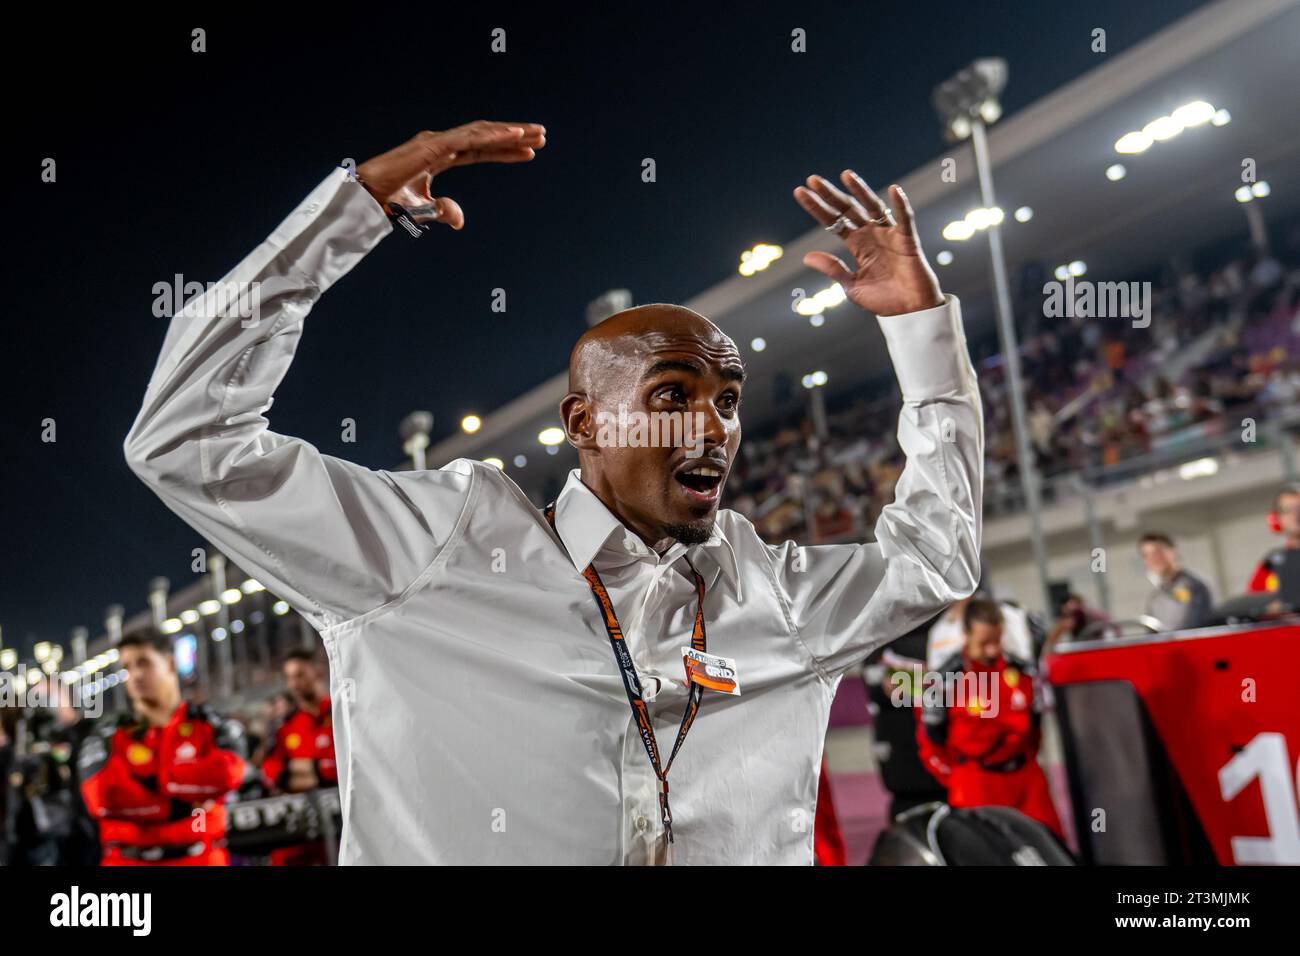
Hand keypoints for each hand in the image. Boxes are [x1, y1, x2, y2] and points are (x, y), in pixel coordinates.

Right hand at [356, 120, 546, 229]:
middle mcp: (442, 143)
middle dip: (514, 136)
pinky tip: (515, 135)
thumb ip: (444, 211)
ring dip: (511, 132)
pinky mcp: (434, 145)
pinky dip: (494, 136)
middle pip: (486, 136)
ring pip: (482, 132)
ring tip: (536, 133)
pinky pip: (470, 138)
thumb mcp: (426, 209)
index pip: (480, 150)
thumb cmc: (389, 199)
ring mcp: (438, 142)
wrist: (367, 197)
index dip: (505, 150)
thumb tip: (461, 220)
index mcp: (441, 156)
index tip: (529, 152)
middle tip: (542, 135)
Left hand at [794, 171, 941, 315]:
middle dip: (831, 195)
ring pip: (873, 207)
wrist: (908, 313)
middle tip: (813, 179)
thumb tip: (806, 256)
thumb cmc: (882, 300)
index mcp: (856, 244)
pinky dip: (901, 204)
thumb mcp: (851, 286)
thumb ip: (833, 269)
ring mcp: (889, 234)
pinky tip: (894, 190)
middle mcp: (871, 234)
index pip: (833, 221)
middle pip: (848, 209)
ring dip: (860, 191)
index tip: (800, 192)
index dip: (817, 208)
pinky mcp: (907, 240)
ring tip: (845, 175)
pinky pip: (905, 219)